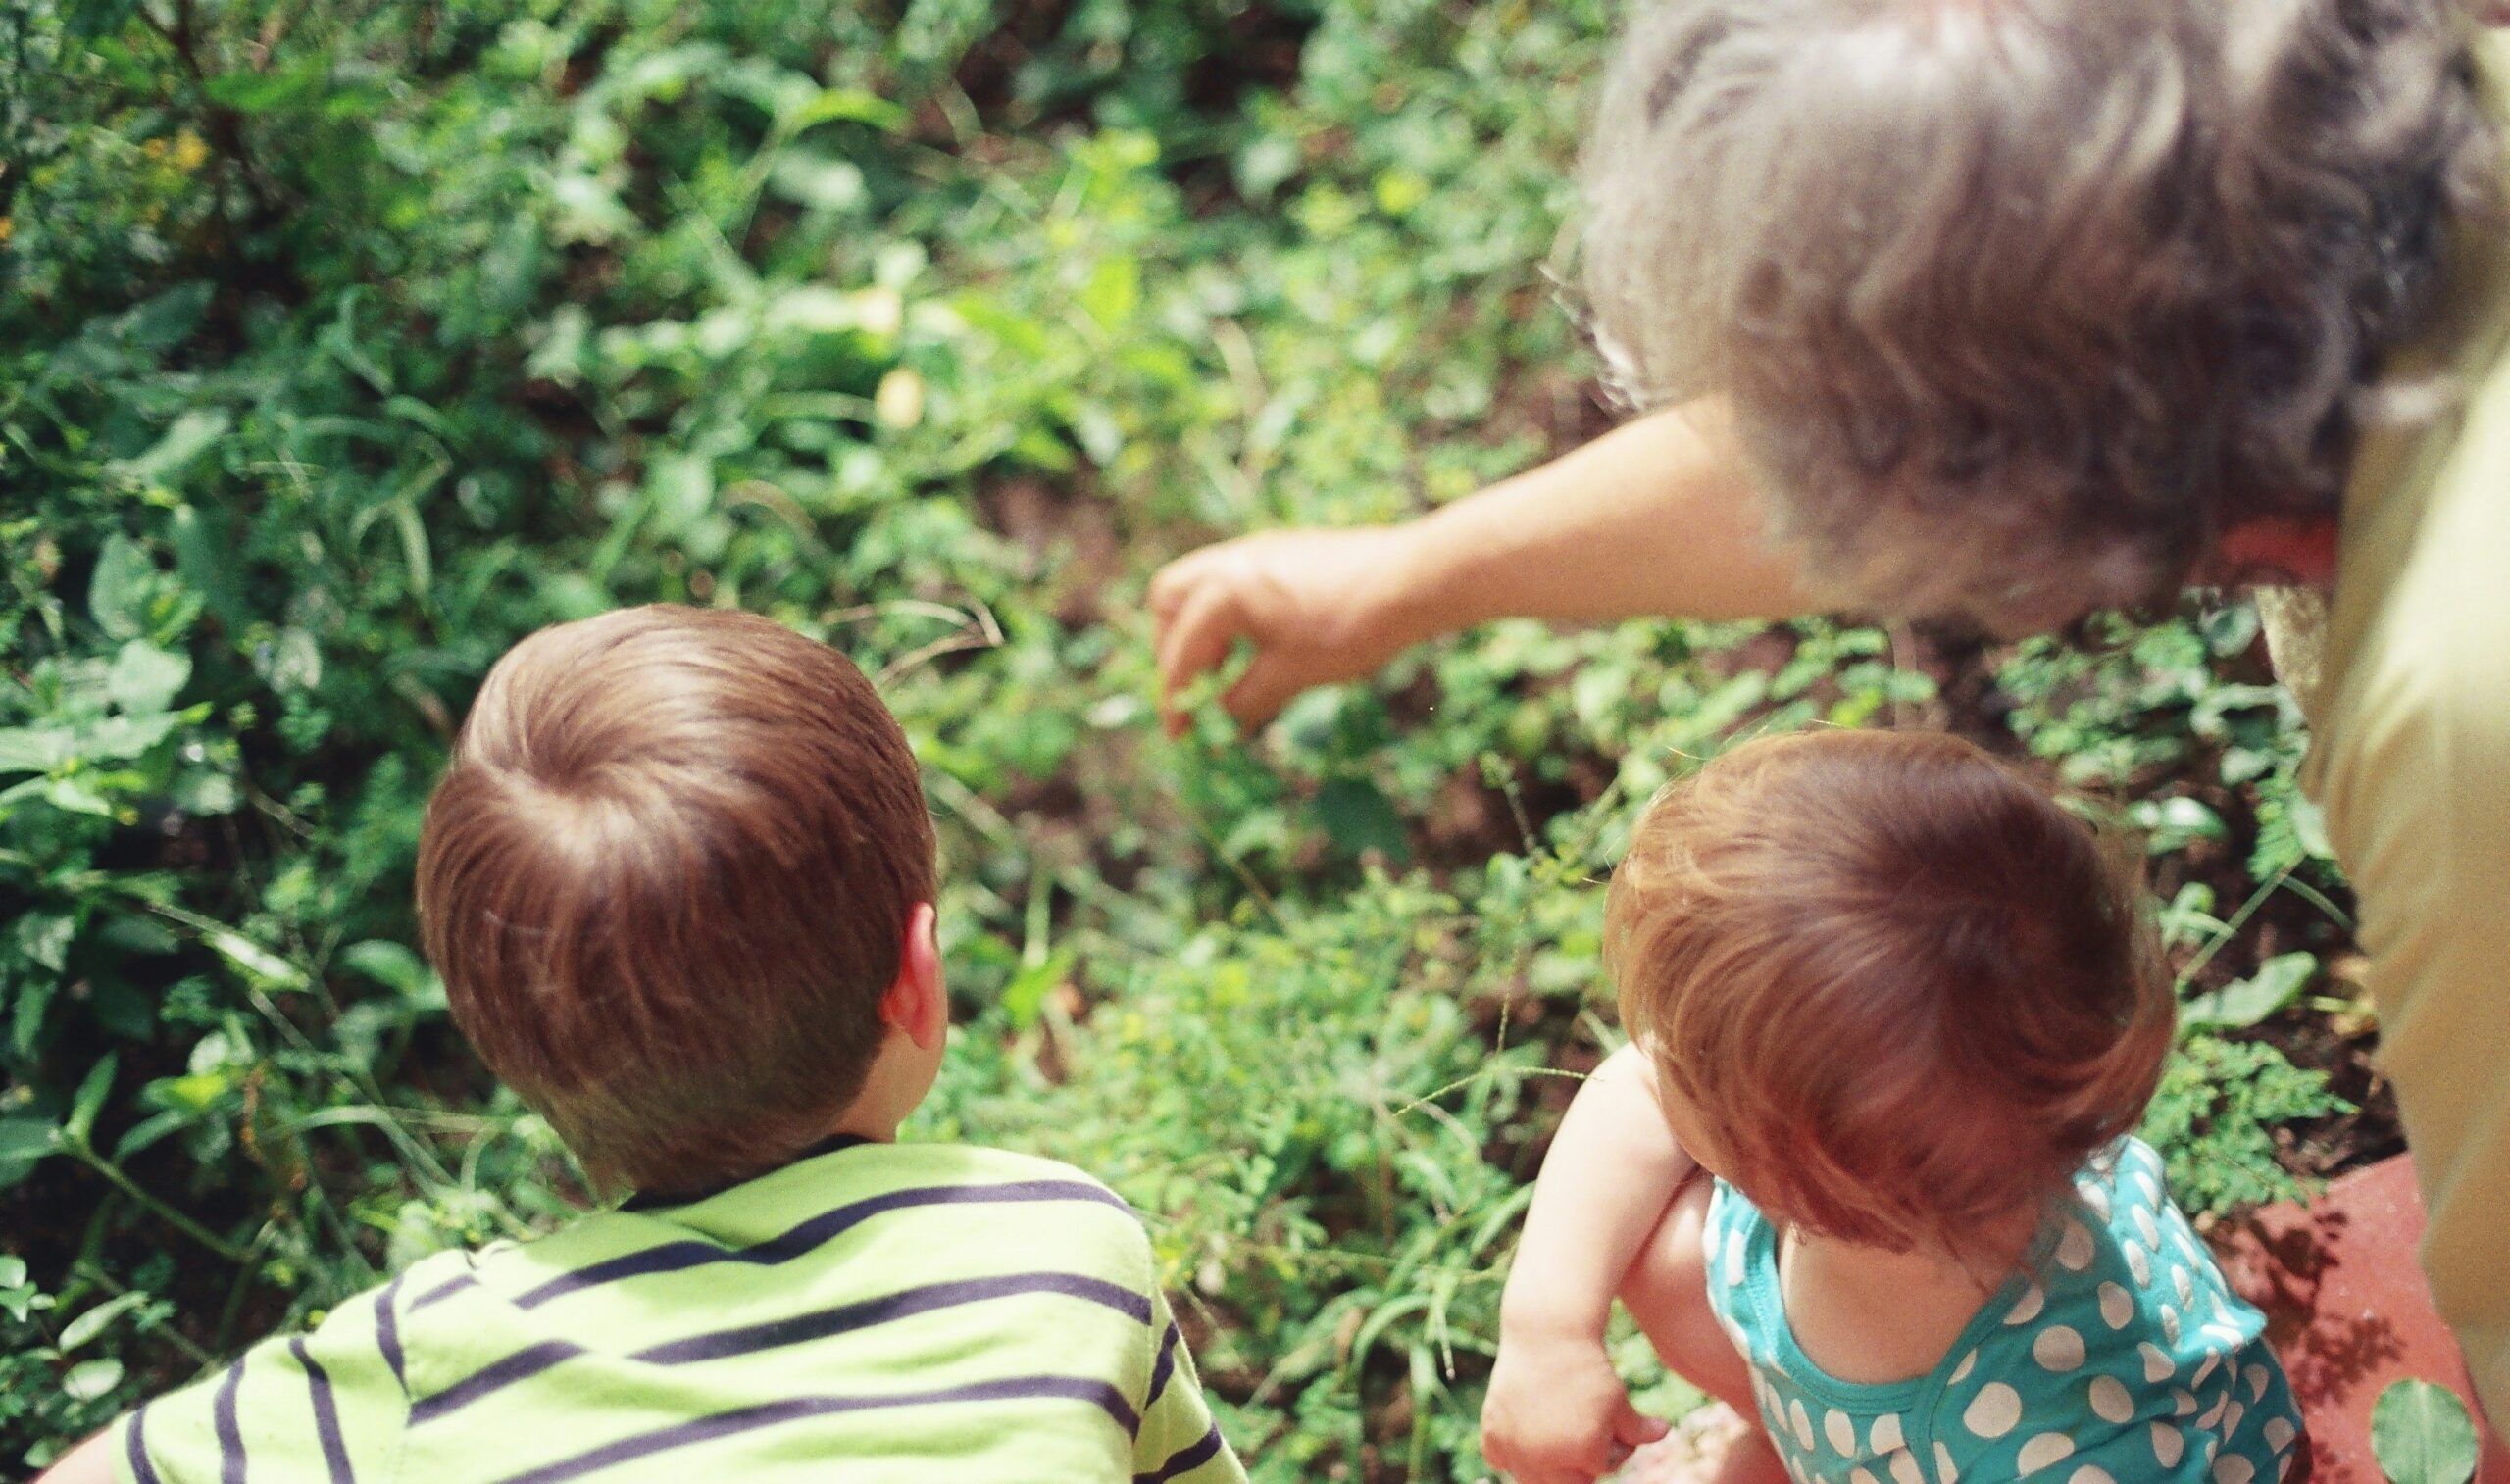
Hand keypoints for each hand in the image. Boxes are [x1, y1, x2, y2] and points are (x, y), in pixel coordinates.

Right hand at [1147, 525, 1428, 735]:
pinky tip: (1260, 642)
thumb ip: (1245, 699)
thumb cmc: (1349, 630)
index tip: (1180, 735)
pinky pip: (1235, 579)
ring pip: (1202, 584)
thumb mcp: (1291, 675)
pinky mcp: (1283, 549)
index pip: (1182, 653)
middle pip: (1170, 601)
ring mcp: (1257, 549)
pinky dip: (1230, 612)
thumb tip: (1220, 723)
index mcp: (1223, 593)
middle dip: (1173, 648)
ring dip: (1202, 628)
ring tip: (1227, 669)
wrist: (1412, 580)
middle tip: (1193, 689)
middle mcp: (1231, 561)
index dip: (1176, 699)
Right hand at [1482, 1327, 1668, 1483]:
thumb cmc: (1588, 1368)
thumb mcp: (1619, 1399)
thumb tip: (1664, 1433)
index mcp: (1587, 1454)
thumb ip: (1639, 1429)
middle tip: (1578, 1429)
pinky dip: (1511, 1453)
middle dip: (1577, 1462)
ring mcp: (1517, 1450)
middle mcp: (1549, 1459)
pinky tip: (1525, 1432)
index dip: (1605, 1447)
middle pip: (1568, 1483)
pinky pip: (1502, 1462)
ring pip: (1533, 1479)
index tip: (1603, 1421)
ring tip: (1553, 1430)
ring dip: (1544, 1463)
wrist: (1546, 1336)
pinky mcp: (1493, 1436)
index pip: (1599, 1470)